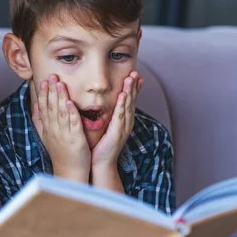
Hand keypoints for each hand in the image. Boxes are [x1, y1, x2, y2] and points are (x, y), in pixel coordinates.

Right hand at [32, 75, 89, 182]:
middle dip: (50, 91)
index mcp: (48, 128)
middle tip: (51, 76)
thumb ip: (40, 121)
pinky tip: (70, 103)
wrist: (69, 172)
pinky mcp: (75, 139)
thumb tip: (35, 106)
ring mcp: (64, 134)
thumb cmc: (60, 154)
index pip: (43, 108)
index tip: (42, 81)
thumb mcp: (47, 136)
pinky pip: (72, 124)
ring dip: (60, 97)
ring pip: (60, 112)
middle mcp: (53, 130)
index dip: (43, 94)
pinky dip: (71, 113)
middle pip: (50, 107)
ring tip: (59, 84)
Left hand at [91, 71, 141, 187]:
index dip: (133, 89)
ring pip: (128, 107)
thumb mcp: (106, 128)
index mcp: (123, 122)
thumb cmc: (101, 147)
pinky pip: (120, 117)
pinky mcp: (116, 134)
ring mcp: (122, 129)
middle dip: (133, 86)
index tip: (136, 75)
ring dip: (130, 92)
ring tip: (131, 78)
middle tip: (135, 72)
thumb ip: (108, 116)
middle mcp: (125, 124)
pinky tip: (123, 96)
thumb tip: (107, 105)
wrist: (100, 164)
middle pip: (131, 101)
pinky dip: (122, 106)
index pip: (129, 102)